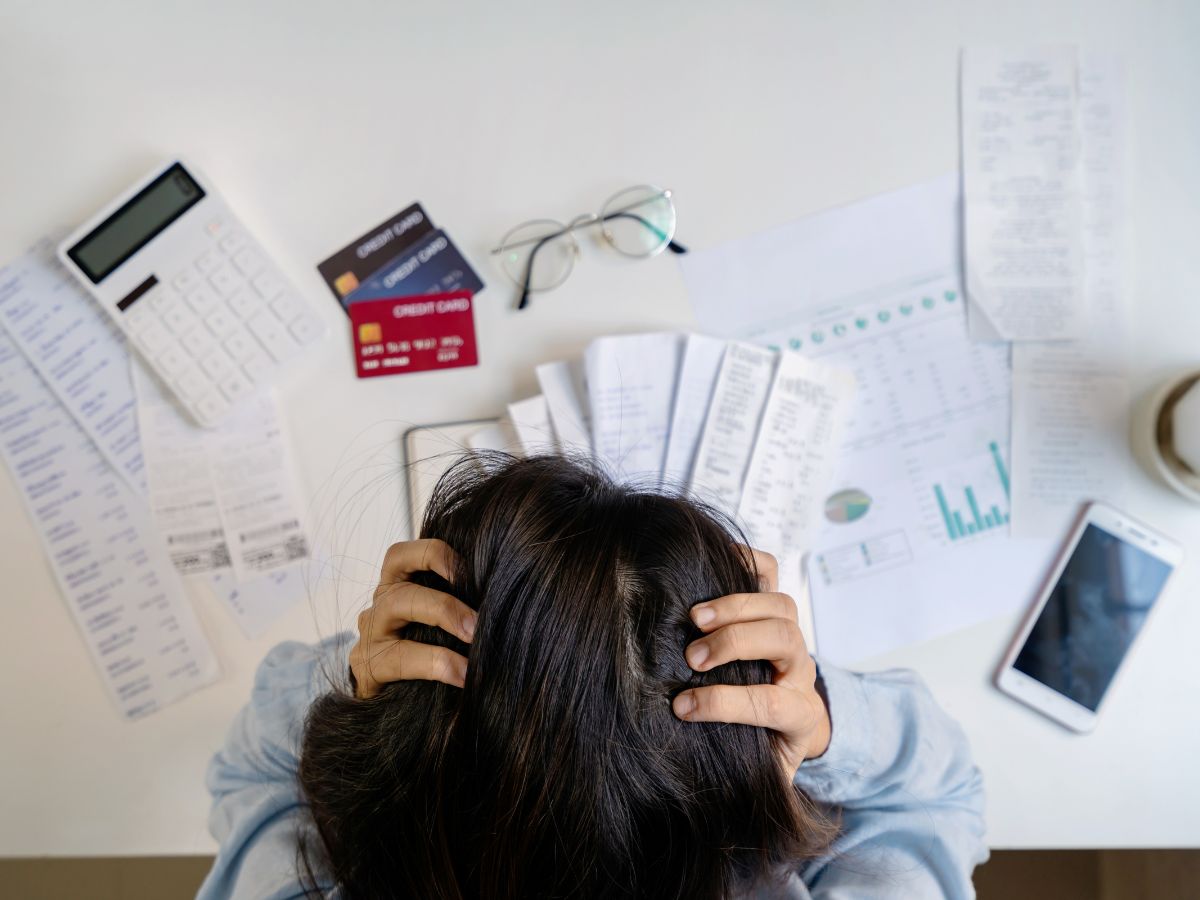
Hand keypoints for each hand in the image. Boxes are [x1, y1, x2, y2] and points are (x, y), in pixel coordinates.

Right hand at [350, 539, 476, 698]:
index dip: (437, 554)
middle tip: (479, 622)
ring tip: (473, 640)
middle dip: (445, 598)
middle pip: (401, 579)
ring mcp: (371, 633)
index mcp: (398, 585)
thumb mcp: (442, 623)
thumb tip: (505, 593)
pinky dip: (436, 664)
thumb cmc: (428, 652)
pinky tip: (463, 676)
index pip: (405, 554)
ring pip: (395, 605)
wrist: (392, 704)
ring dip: (441, 617)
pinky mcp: (367, 667)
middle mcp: (381, 603)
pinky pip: (398, 658)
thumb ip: (462, 603)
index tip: (474, 573)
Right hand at [671, 549, 830, 775]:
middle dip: (737, 644)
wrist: (790, 730)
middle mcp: (801, 672)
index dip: (727, 705)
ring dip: (736, 606)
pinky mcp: (777, 612)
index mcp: (801, 718)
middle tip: (693, 657)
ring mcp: (793, 638)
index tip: (683, 709)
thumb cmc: (761, 755)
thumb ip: (739, 779)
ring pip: (780, 606)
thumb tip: (687, 788)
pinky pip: (770, 573)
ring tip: (694, 617)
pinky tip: (713, 564)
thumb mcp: (759, 779)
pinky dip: (746, 562)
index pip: (774, 705)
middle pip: (784, 641)